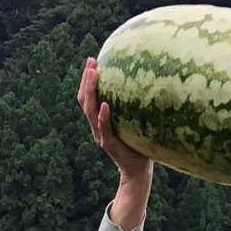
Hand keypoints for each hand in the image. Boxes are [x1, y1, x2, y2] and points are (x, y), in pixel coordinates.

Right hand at [78, 58, 154, 181]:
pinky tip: (106, 105)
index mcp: (99, 120)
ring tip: (94, 74)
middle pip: (84, 101)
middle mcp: (96, 127)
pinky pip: (104, 128)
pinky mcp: (109, 144)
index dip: (86, 80)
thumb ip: (132, 104)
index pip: (87, 97)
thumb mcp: (133, 120)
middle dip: (86, 81)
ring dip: (91, 91)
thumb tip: (146, 80)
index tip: (92, 61)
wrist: (138, 170)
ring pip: (90, 112)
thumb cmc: (139, 142)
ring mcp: (101, 135)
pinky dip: (103, 116)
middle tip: (91, 63)